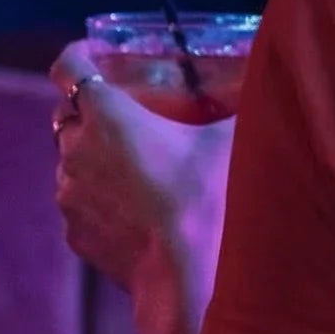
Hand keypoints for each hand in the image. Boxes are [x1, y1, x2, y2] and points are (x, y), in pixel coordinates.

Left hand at [50, 44, 234, 293]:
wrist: (185, 277)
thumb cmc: (209, 199)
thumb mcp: (233, 142)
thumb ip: (242, 108)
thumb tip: (267, 89)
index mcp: (108, 115)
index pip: (69, 67)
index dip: (79, 56)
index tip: (94, 56)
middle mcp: (77, 150)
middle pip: (67, 117)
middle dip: (90, 113)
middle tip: (128, 117)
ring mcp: (70, 196)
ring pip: (73, 165)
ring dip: (95, 161)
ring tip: (136, 172)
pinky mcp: (75, 235)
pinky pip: (81, 207)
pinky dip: (100, 203)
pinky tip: (136, 212)